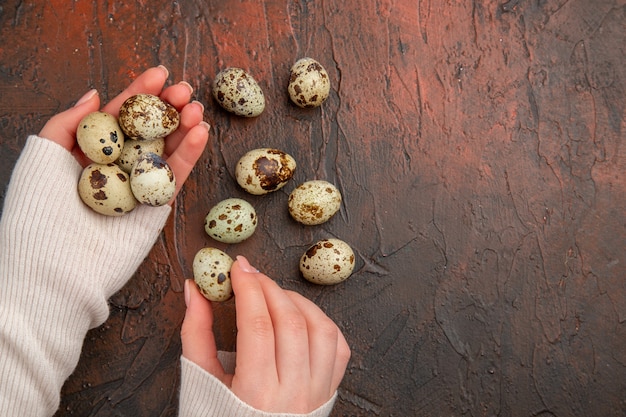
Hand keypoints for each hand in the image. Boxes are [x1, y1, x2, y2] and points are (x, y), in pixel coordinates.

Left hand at [38, 65, 208, 202]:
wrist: (57, 264)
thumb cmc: (40, 210)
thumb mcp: (43, 155)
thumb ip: (68, 123)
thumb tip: (95, 94)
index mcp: (90, 152)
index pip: (120, 116)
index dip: (140, 93)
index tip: (160, 74)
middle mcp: (116, 167)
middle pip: (148, 130)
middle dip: (168, 107)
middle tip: (185, 90)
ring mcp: (138, 187)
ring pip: (167, 150)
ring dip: (185, 127)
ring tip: (197, 109)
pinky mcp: (156, 208)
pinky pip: (176, 177)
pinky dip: (190, 155)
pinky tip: (200, 133)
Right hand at [181, 256, 350, 413]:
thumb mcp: (200, 381)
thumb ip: (196, 334)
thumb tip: (195, 290)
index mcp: (255, 394)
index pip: (257, 326)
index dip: (248, 289)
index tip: (237, 268)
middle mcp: (292, 395)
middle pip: (289, 323)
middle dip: (268, 288)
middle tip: (251, 275)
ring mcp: (316, 393)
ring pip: (320, 329)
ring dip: (297, 301)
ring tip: (274, 294)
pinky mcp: (329, 391)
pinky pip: (338, 347)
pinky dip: (321, 322)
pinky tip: (300, 315)